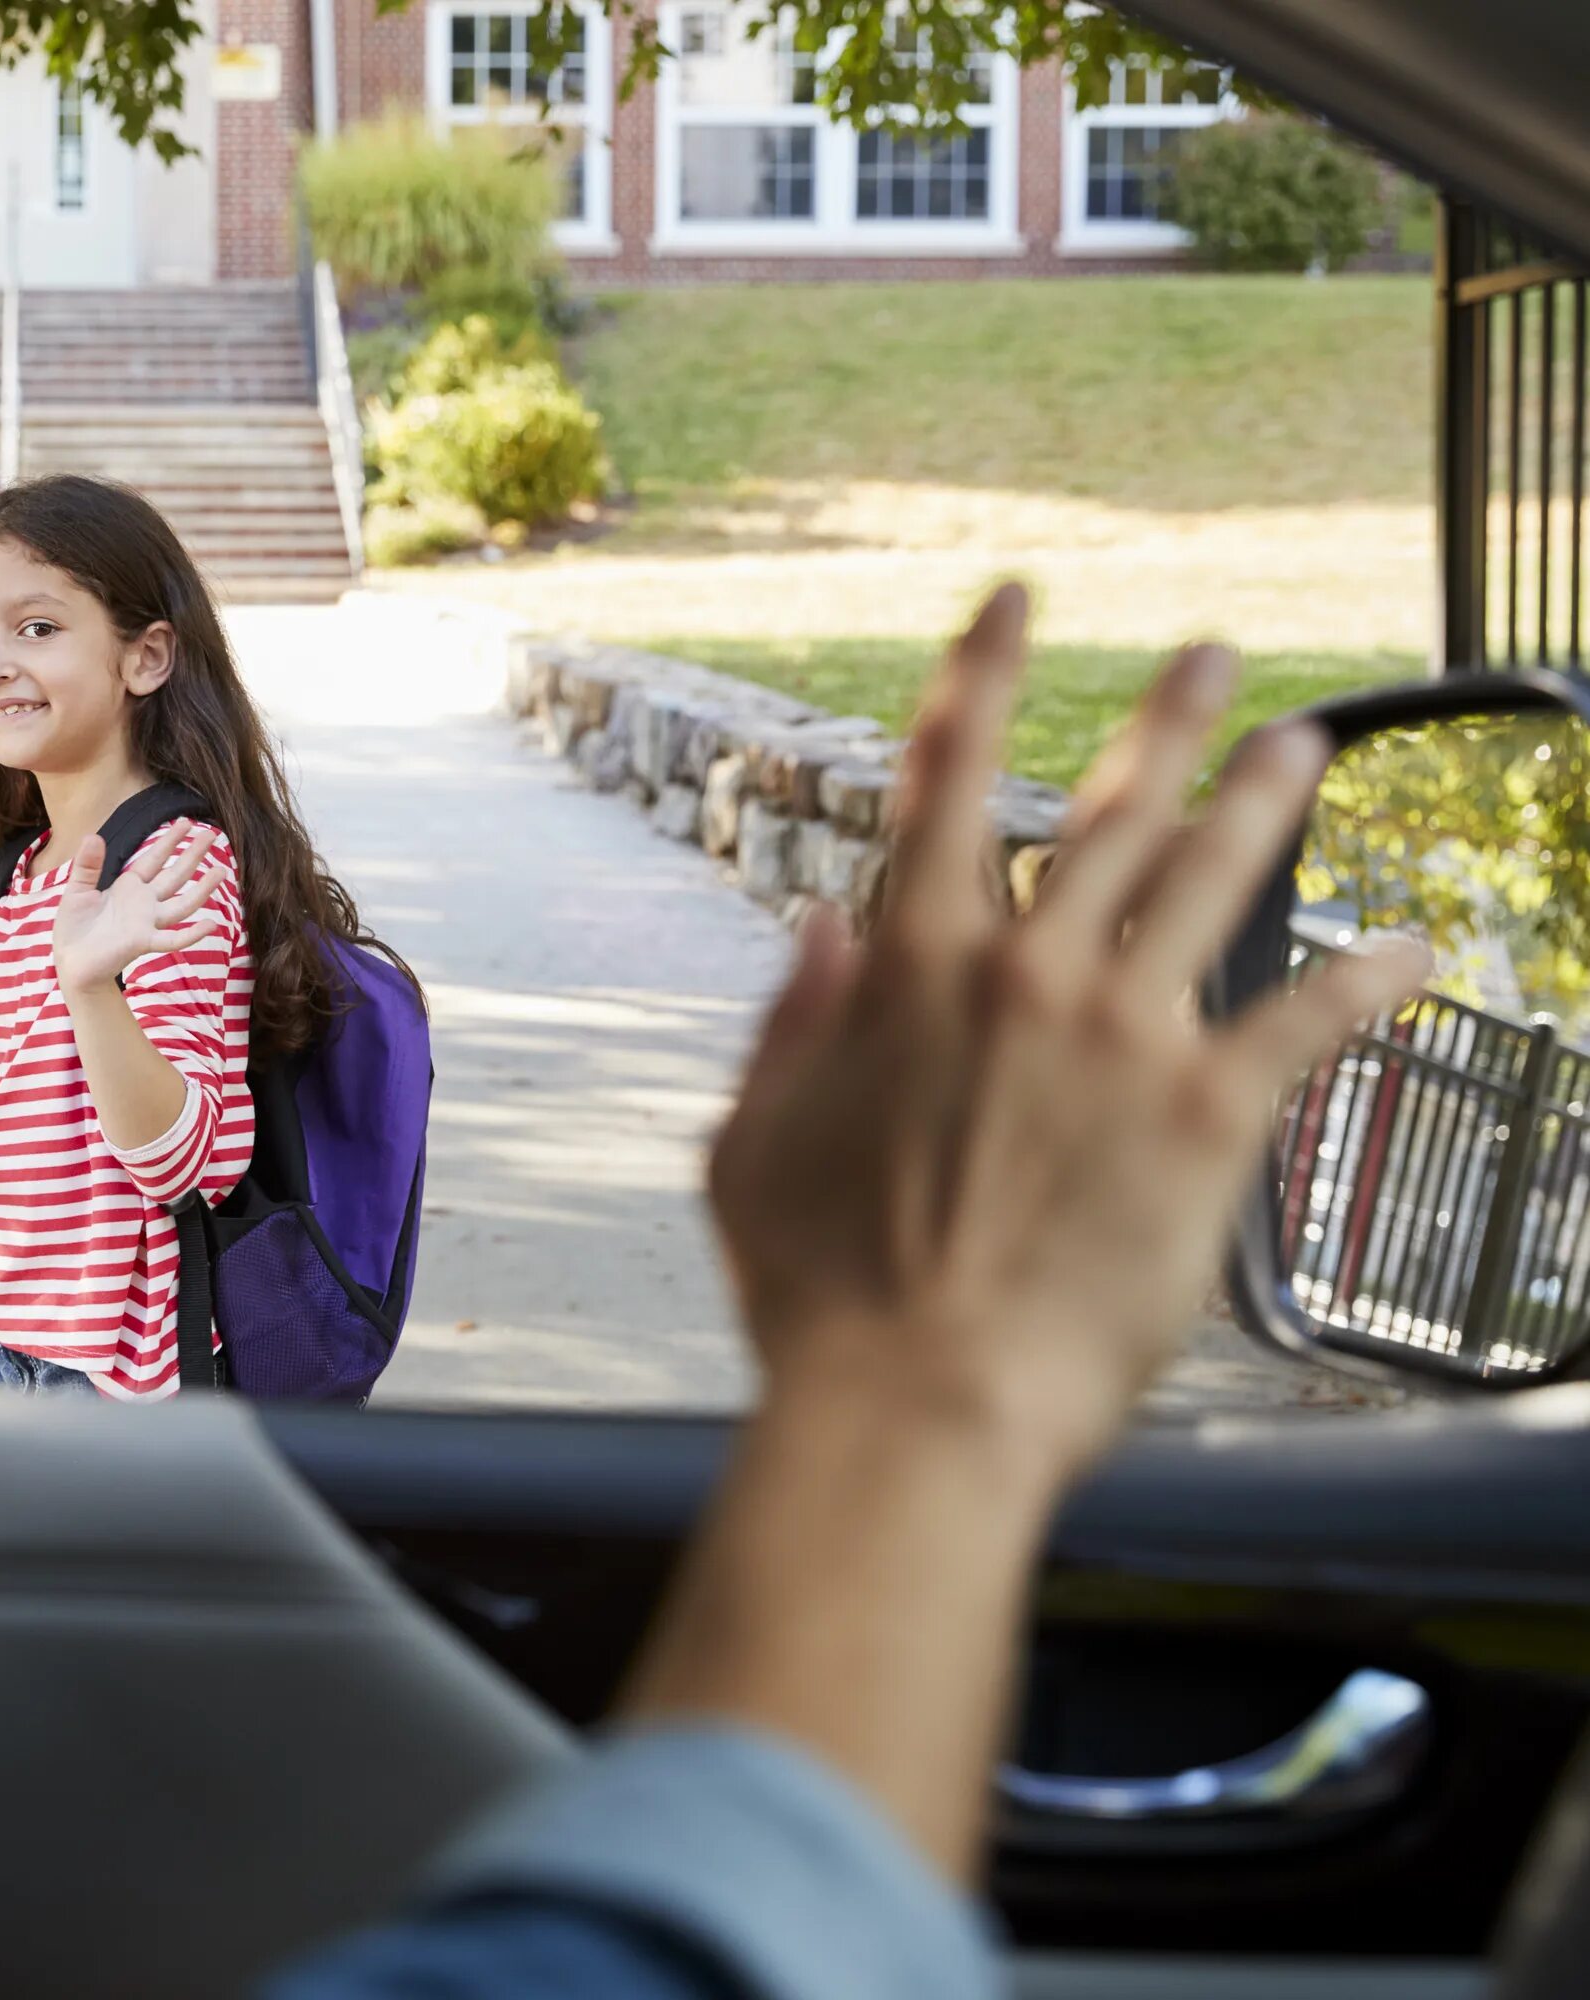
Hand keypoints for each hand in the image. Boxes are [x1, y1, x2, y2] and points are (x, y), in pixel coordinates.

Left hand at [52, 824, 222, 996]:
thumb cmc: (75, 928)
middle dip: (192, 856)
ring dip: (202, 890)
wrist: (70, 961)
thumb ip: (87, 865)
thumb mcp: (78, 890)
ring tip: (221, 872)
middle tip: (212, 835)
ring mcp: (147, 923)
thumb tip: (93, 835)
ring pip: (181, 904)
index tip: (186, 822)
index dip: (170, 841)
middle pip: (174, 876)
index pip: (154, 859)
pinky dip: (192, 934)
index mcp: (128, 887)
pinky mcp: (143, 942)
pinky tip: (212, 925)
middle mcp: (143, 903)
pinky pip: (172, 939)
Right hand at [709, 585, 1427, 1485]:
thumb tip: (816, 930)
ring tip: (1306, 742)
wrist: (916, 1402)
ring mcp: (1120, 1037)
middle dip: (1163, 722)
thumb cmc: (815, 1291)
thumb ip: (784, 1028)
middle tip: (1211, 657)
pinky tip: (1411, 949)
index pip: (946, 782)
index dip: (981, 677)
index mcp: (906, 968)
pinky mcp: (1205, 1117)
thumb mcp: (746, 1147)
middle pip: (1109, 812)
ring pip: (1212, 882)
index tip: (1013, 607)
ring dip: (1264, 800)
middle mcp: (1022, 973)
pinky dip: (1363, 980)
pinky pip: (1305, 1024)